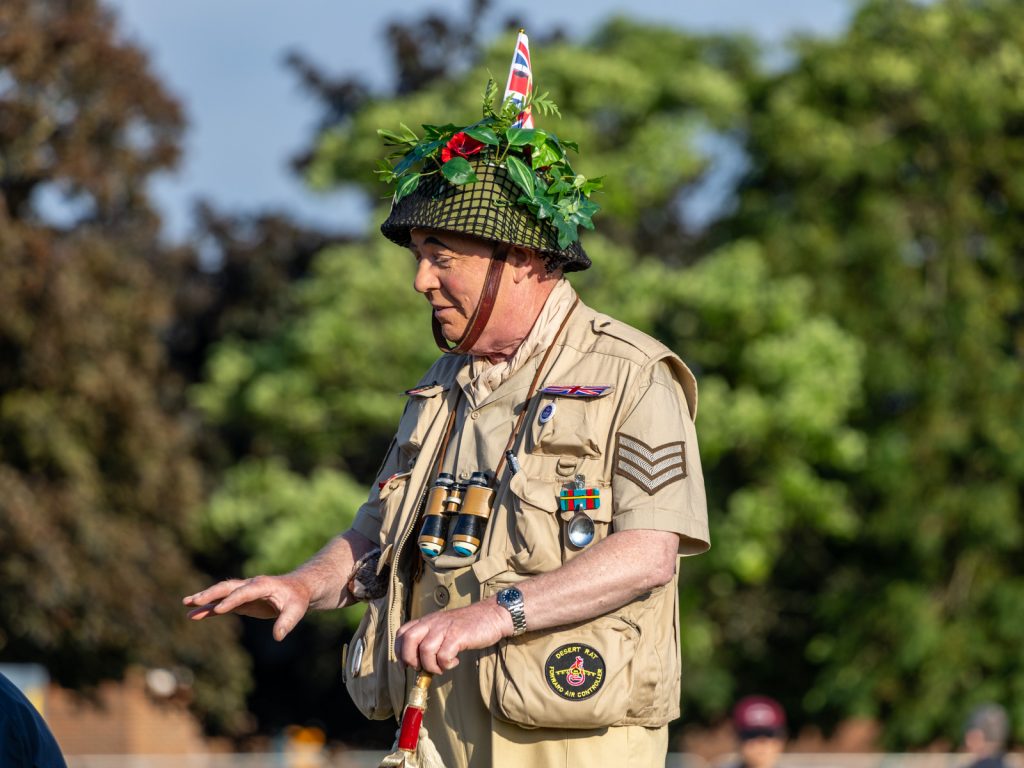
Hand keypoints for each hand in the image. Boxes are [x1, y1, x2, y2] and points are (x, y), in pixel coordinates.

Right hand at [183, 574, 310, 640]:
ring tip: (186, 605)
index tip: (219, 610)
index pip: (244, 592)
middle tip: (194, 601)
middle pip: (227, 588)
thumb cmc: (297, 599)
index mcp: (263, 585)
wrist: (296, 590)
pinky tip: (195, 615)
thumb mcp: (296, 610)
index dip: (232, 600)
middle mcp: (250, 586)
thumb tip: (278, 637)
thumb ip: (287, 622)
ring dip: (205, 600)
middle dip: (211, 594)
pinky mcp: (241, 602)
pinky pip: (223, 605)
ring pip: (221, 595)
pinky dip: (210, 610)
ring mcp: (244, 593)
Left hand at [395, 600, 511, 674]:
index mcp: (428, 620)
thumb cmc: (468, 625)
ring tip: (441, 667)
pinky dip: (446, 664)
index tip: (407, 664)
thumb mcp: (444, 626)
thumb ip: (431, 638)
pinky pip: (443, 656)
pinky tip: (454, 662)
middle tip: (421, 668)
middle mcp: (433, 622)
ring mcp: (445, 628)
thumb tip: (419, 663)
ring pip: (425, 650)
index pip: (402, 632)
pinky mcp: (458, 636)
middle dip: (410, 659)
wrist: (492, 615)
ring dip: (431, 666)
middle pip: (408, 640)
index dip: (400, 650)